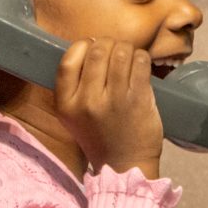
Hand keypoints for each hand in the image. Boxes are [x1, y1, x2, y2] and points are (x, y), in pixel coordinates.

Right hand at [54, 38, 163, 177]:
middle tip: (115, 50)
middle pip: (96, 51)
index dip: (82, 46)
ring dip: (127, 49)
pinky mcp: (138, 99)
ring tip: (129, 56)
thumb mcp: (73, 115)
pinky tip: (140, 63)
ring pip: (120, 53)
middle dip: (108, 44)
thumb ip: (75, 86)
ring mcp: (114, 99)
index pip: (68, 60)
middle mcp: (87, 101)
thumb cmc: (100, 136)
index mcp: (66, 104)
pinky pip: (140, 63)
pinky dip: (141, 57)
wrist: (125, 164)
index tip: (92, 46)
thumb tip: (89, 46)